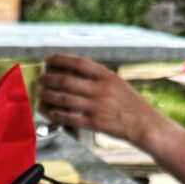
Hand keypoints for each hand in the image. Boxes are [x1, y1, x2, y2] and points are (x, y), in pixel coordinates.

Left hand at [39, 53, 160, 148]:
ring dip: (49, 96)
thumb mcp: (118, 84)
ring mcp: (97, 106)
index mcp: (107, 76)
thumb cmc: (131, 104)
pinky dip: (58, 115)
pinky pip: (71, 118)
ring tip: (41, 95)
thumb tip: (77, 73)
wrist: (144, 124)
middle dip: (50, 79)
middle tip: (40, 79)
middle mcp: (101, 90)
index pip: (79, 63)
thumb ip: (99, 78)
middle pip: (67, 81)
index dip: (61, 59)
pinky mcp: (95, 123)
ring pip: (65, 99)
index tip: (49, 59)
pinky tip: (50, 112)